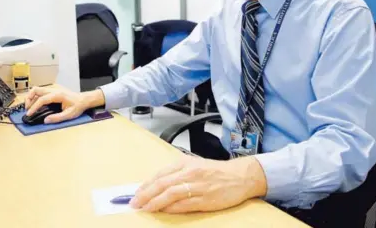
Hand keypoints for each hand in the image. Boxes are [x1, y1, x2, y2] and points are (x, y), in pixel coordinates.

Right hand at [24, 86, 104, 123]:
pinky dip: (35, 96)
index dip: (34, 107)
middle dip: (29, 99)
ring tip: (30, 107)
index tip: (29, 114)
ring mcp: (53, 89)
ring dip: (31, 97)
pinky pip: (41, 91)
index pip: (42, 99)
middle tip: (27, 109)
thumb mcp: (69, 115)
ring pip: (37, 89)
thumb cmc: (78, 106)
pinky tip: (36, 104)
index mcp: (57, 95)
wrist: (83, 99)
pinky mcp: (53, 90)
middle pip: (36, 90)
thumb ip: (57, 118)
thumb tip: (46, 120)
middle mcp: (54, 90)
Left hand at [129, 156, 266, 213]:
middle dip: (146, 194)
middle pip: (162, 184)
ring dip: (155, 202)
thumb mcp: (194, 165)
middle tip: (135, 203)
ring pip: (171, 194)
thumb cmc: (215, 171)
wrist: (239, 176)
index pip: (160, 174)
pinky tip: (163, 211)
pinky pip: (185, 204)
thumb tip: (157, 185)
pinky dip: (172, 208)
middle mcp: (190, 173)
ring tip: (145, 208)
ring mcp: (198, 186)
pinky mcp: (205, 199)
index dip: (146, 185)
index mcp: (185, 163)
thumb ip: (176, 173)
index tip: (136, 193)